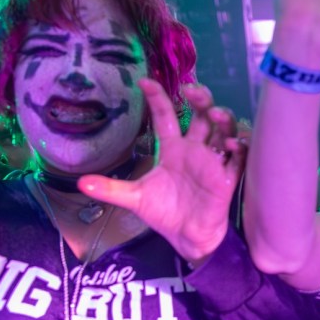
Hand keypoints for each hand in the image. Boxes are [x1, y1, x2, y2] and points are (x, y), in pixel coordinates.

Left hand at [82, 80, 242, 263]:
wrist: (186, 238)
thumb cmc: (164, 213)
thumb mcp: (134, 198)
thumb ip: (110, 189)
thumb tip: (80, 184)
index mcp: (172, 149)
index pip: (166, 116)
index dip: (157, 98)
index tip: (145, 82)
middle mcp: (195, 149)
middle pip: (202, 114)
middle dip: (202, 99)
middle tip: (193, 91)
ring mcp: (213, 161)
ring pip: (223, 129)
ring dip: (223, 118)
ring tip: (216, 116)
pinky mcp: (227, 177)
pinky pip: (239, 157)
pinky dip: (238, 147)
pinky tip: (230, 145)